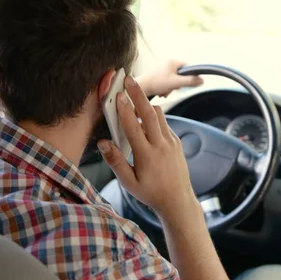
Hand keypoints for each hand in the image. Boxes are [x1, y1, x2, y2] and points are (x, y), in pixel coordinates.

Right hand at [97, 76, 197, 219]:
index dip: (124, 110)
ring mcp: (171, 142)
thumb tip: (103, 143)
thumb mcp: (129, 182)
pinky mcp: (176, 142)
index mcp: (146, 155)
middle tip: (129, 79)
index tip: (118, 95)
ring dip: (146, 104)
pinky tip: (144, 119)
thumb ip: (115, 162)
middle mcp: (161, 146)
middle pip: (149, 113)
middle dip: (138, 94)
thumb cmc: (150, 193)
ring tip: (133, 97)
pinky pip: (164, 124)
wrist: (177, 200)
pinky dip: (154, 117)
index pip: (133, 127)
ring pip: (159, 115)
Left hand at [137, 59, 203, 97]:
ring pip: (174, 80)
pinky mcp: (158, 76)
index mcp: (172, 61)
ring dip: (171, 88)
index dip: (190, 76)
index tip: (188, 84)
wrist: (140, 88)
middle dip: (178, 84)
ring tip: (165, 91)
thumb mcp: (176, 83)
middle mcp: (167, 63)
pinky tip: (161, 92)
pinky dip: (166, 88)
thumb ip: (190, 82)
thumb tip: (202, 81)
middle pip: (181, 75)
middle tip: (173, 88)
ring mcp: (162, 69)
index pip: (188, 67)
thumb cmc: (156, 83)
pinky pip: (167, 82)